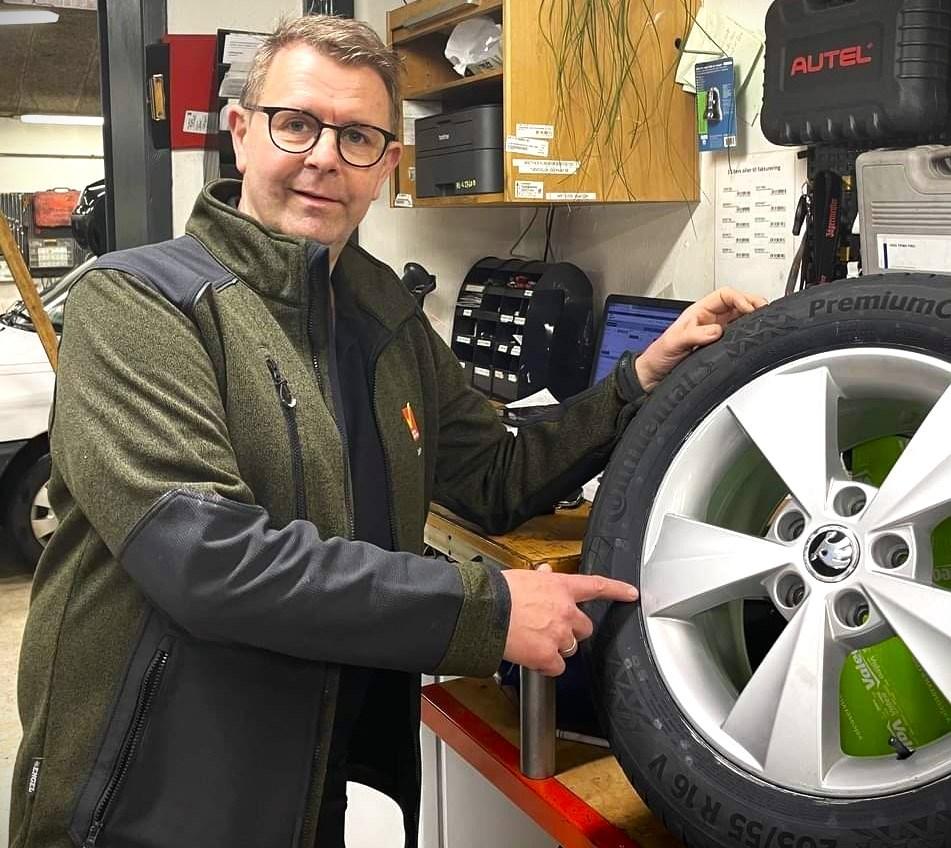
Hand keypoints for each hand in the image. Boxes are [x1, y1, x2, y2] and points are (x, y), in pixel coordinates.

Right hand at [502, 563, 637, 676]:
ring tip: (535, 641)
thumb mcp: (523, 577)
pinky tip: (533, 658)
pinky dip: (547, 666)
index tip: (631, 594)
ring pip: (570, 647)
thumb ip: (540, 579)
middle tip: (553, 629)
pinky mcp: (548, 655)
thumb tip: (545, 574)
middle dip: (573, 630)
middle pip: (585, 627)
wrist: (485, 611)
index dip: (617, 590)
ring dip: (558, 647)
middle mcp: (565, 610)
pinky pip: (556, 667)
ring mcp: (559, 634)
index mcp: (560, 587)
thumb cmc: (498, 592)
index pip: (597, 586)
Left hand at [635, 287, 767, 391]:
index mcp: (698, 312)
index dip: (739, 298)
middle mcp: (709, 320)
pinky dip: (748, 332)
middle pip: (737, 303)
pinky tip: (753, 337)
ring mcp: (714, 332)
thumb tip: (716, 331)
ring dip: (753, 317)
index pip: (725, 295)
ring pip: (740, 318)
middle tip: (765, 311)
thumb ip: (694, 335)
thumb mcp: (673, 343)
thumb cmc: (658, 356)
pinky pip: (738, 334)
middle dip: (752, 303)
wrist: (654, 376)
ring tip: (764, 321)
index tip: (749, 309)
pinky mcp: (718, 346)